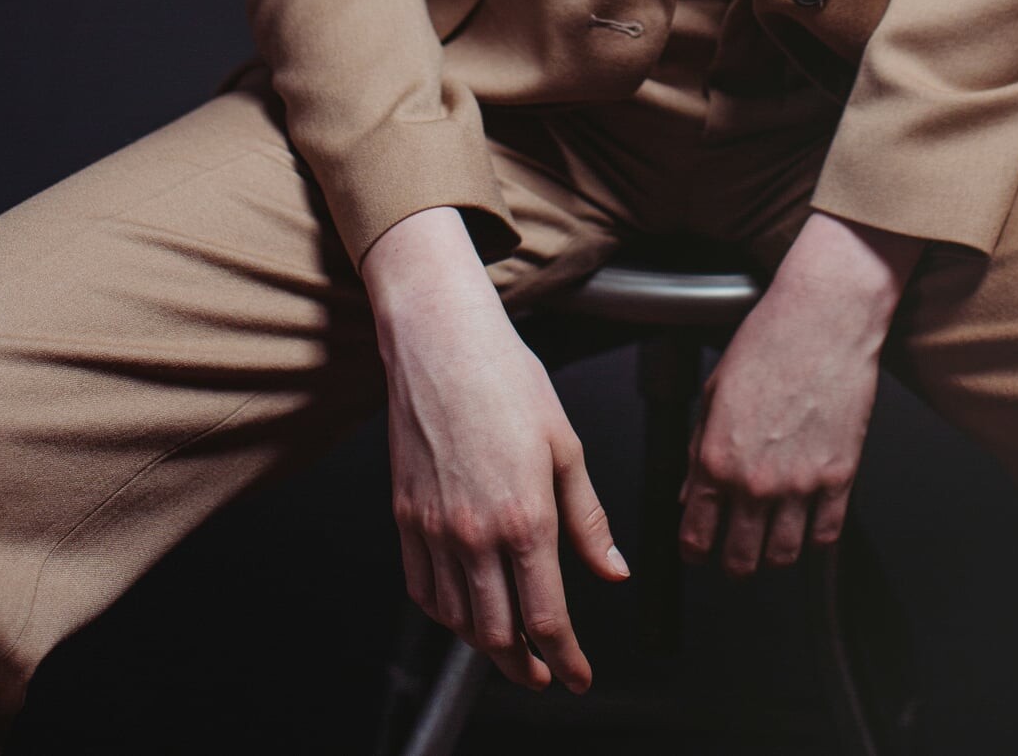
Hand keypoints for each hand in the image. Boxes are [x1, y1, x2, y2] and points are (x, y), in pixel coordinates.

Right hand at [362, 207, 630, 693]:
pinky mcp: (404, 516)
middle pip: (498, 634)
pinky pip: (421, 589)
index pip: (547, 617)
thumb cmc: (506, 378)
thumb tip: (612, 570)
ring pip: (457, 620)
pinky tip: (462, 608)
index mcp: (525, 517)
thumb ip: (588, 518)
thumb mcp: (566, 444)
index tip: (579, 676)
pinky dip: (445, 614)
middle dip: (526, 665)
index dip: (567, 659)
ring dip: (485, 645)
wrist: (441, 340)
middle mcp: (475, 534)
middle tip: (547, 670)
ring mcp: (433, 529)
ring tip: (509, 644)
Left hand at [677, 211, 922, 576]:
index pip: (696, 534)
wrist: (823, 318)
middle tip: (734, 554)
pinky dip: (814, 541)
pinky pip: (826, 536)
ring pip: (783, 557)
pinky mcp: (840, 477)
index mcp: (716, 458)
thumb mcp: (714, 391)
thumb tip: (689, 492)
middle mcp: (755, 480)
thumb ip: (698, 448)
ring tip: (770, 543)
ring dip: (773, 557)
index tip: (698, 550)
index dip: (693, 550)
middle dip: (732, 563)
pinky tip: (807, 526)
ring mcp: (800, 483)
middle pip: (740, 560)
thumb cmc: (768, 341)